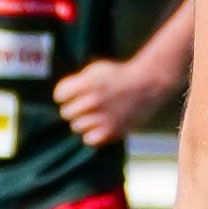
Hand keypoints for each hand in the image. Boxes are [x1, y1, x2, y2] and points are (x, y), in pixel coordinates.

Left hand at [54, 56, 172, 146]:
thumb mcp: (95, 70)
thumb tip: (60, 99)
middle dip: (74, 107)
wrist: (148, 84)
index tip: (73, 93)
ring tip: (96, 114)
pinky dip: (92, 133)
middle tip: (87, 104)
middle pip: (66, 112)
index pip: (59, 95)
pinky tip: (100, 124)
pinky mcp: (111, 131)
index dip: (65, 94)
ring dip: (83, 121)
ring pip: (76, 126)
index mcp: (87, 83)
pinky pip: (88, 139)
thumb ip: (76, 82)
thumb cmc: (119, 76)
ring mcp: (102, 117)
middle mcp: (93, 101)